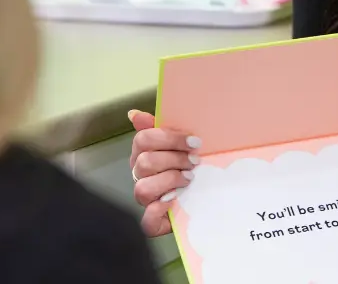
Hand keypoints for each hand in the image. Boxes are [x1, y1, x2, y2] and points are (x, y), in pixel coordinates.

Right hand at [128, 109, 201, 236]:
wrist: (203, 196)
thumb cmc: (187, 165)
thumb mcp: (178, 144)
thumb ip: (159, 127)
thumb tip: (134, 114)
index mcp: (142, 153)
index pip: (143, 139)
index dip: (169, 139)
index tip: (194, 142)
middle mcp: (139, 175)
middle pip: (145, 162)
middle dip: (174, 159)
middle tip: (195, 161)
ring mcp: (145, 199)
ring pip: (143, 188)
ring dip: (169, 181)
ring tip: (189, 179)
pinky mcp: (153, 222)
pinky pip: (146, 220)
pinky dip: (158, 212)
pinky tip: (173, 201)